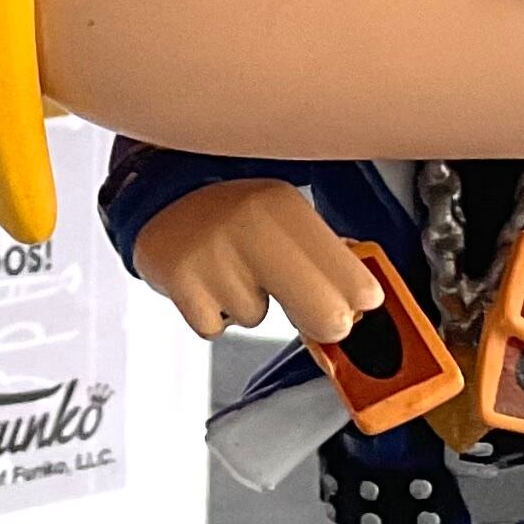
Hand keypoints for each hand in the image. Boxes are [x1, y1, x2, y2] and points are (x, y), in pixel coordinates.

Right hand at [133, 178, 383, 346]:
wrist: (159, 196)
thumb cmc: (231, 211)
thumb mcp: (283, 212)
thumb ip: (323, 250)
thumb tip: (365, 293)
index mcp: (286, 206)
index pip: (354, 277)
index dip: (358, 299)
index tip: (358, 303)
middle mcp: (252, 226)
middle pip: (325, 314)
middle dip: (323, 322)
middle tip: (312, 312)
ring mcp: (214, 256)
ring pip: (257, 320)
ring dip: (248, 306)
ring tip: (232, 272)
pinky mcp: (181, 283)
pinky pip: (215, 327)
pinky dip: (213, 313)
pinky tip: (207, 282)